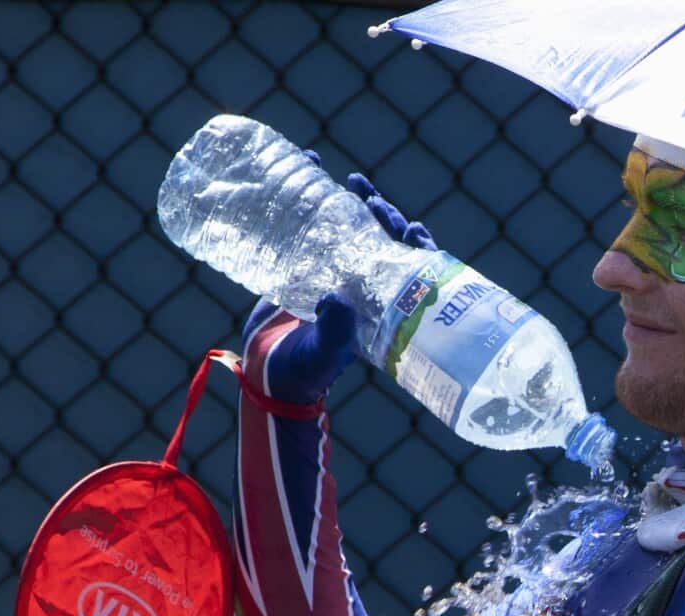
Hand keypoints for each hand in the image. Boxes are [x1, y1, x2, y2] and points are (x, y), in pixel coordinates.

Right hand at [240, 152, 438, 402]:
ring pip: (356, 231)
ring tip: (353, 181)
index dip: (417, 248)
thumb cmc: (303, 372)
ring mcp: (336, 275)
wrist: (267, 373)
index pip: (411, 272)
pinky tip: (311, 173)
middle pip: (386, 244)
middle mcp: (364, 289)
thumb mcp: (322, 353)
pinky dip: (317, 201)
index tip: (413, 228)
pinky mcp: (306, 266)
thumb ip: (333, 332)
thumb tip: (337, 300)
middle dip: (386, 218)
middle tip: (375, 199)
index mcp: (381, 308)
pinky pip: (318, 229)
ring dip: (358, 204)